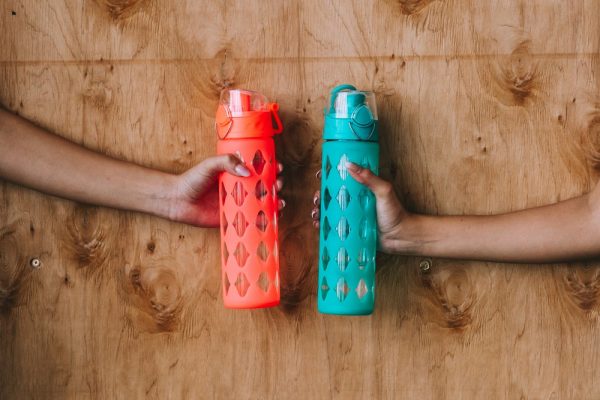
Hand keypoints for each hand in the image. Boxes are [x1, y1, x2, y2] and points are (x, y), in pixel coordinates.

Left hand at [167, 154, 284, 226]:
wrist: (178, 201)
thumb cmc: (192, 180)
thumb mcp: (209, 165)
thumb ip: (227, 163)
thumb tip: (247, 171)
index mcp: (236, 172)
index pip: (258, 167)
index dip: (270, 167)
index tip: (277, 166)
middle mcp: (240, 186)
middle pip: (264, 185)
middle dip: (276, 184)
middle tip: (277, 184)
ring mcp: (239, 202)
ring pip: (262, 202)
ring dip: (275, 202)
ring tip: (279, 201)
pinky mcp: (235, 218)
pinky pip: (252, 219)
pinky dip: (264, 219)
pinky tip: (270, 218)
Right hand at [311, 162, 416, 253]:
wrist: (401, 237)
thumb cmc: (396, 213)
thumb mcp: (384, 191)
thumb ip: (369, 178)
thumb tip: (349, 164)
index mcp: (361, 189)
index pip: (342, 179)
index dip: (329, 176)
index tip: (320, 175)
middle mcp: (354, 201)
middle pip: (332, 195)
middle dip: (320, 195)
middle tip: (316, 198)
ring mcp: (351, 216)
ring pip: (330, 211)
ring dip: (319, 210)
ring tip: (316, 213)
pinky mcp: (350, 229)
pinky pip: (334, 226)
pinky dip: (324, 225)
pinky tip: (319, 225)